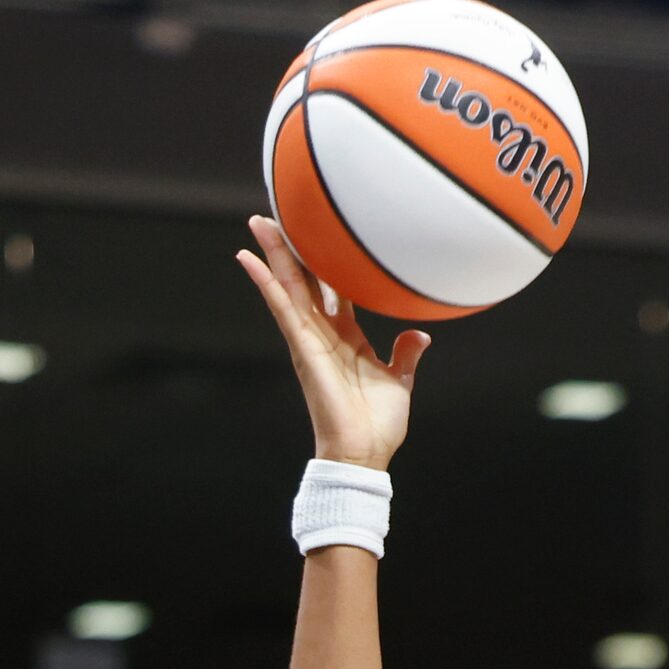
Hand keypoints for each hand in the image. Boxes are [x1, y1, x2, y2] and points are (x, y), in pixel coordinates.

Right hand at [236, 215, 428, 468]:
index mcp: (347, 338)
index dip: (326, 264)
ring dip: (274, 255)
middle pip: (303, 282)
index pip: (332, 291)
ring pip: (288, 288)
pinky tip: (249, 259)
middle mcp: (323, 335)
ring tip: (258, 222)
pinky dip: (266, 284)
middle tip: (275, 216)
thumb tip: (419, 334)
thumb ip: (405, 354)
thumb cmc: (377, 422)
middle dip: (290, 250)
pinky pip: (283, 310)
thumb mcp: (399, 380)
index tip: (319, 237)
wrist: (365, 451)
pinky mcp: (303, 349)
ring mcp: (310, 340)